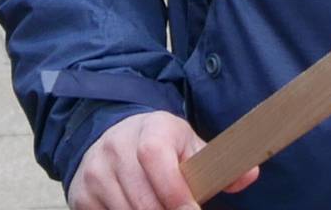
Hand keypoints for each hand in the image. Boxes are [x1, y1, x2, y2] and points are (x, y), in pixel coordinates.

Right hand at [68, 110, 258, 209]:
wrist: (114, 136)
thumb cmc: (161, 145)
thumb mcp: (190, 145)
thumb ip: (219, 165)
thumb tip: (249, 176)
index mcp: (149, 129)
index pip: (155, 159)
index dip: (175, 193)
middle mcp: (115, 147)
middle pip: (142, 199)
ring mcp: (94, 171)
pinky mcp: (81, 194)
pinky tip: (138, 209)